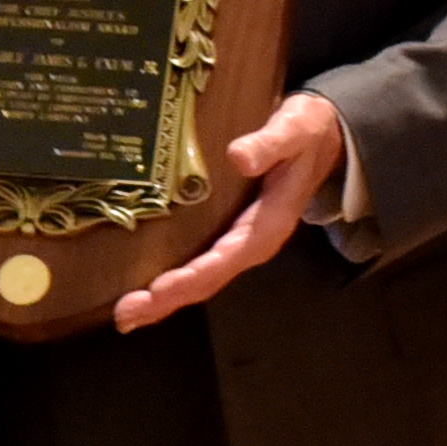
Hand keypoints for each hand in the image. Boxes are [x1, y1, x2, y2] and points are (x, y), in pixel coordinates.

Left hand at [115, 91, 349, 331]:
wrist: (320, 135)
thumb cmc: (305, 130)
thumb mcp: (293, 129)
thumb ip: (269, 144)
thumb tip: (238, 156)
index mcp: (267, 226)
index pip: (224, 260)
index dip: (190, 277)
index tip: (157, 290)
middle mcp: (252, 243)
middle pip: (207, 281)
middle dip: (166, 300)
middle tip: (125, 317)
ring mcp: (241, 242)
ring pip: (202, 280)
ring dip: (164, 299)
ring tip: (127, 314)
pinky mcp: (230, 235)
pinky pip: (200, 266)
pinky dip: (172, 282)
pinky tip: (146, 289)